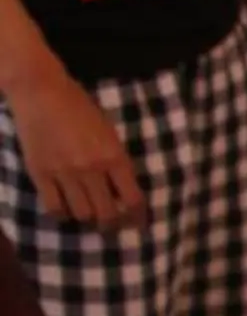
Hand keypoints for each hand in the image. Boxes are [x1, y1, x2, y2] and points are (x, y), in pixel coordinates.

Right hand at [9, 66, 146, 230]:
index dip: (138, 217)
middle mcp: (91, 168)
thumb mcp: (109, 132)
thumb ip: (117, 159)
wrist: (41, 91)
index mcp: (114, 156)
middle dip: (113, 224)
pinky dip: (62, 214)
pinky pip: (54, 207)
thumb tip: (123, 188)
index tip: (137, 223)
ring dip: (88, 219)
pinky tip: (65, 209)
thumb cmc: (79, 106)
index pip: (133, 199)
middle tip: (111, 224)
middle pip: (108, 213)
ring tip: (88, 215)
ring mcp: (64, 172)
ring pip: (82, 214)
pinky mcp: (39, 173)